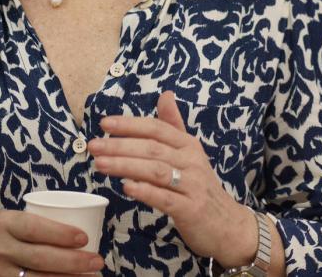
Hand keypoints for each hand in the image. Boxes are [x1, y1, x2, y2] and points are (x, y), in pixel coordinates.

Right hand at [0, 209, 104, 276]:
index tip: (84, 238)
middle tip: (97, 261)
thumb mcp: (6, 224)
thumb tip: (79, 225)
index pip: (34, 228)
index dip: (60, 233)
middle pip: (41, 258)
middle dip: (74, 261)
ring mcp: (0, 274)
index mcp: (5, 224)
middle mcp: (1, 248)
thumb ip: (32, 226)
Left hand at [88, 91, 257, 267]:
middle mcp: (191, 162)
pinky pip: (165, 198)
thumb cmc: (201, 187)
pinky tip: (126, 187)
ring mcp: (192, 186)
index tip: (104, 124)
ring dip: (125, 166)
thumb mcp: (189, 154)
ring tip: (100, 164)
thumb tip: (165, 94)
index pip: (156, 129)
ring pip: (155, 171)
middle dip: (119, 145)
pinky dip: (145, 191)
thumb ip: (174, 125)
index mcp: (188, 145)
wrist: (229, 226)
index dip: (130, 125)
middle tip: (93, 146)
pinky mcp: (191, 209)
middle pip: (152, 149)